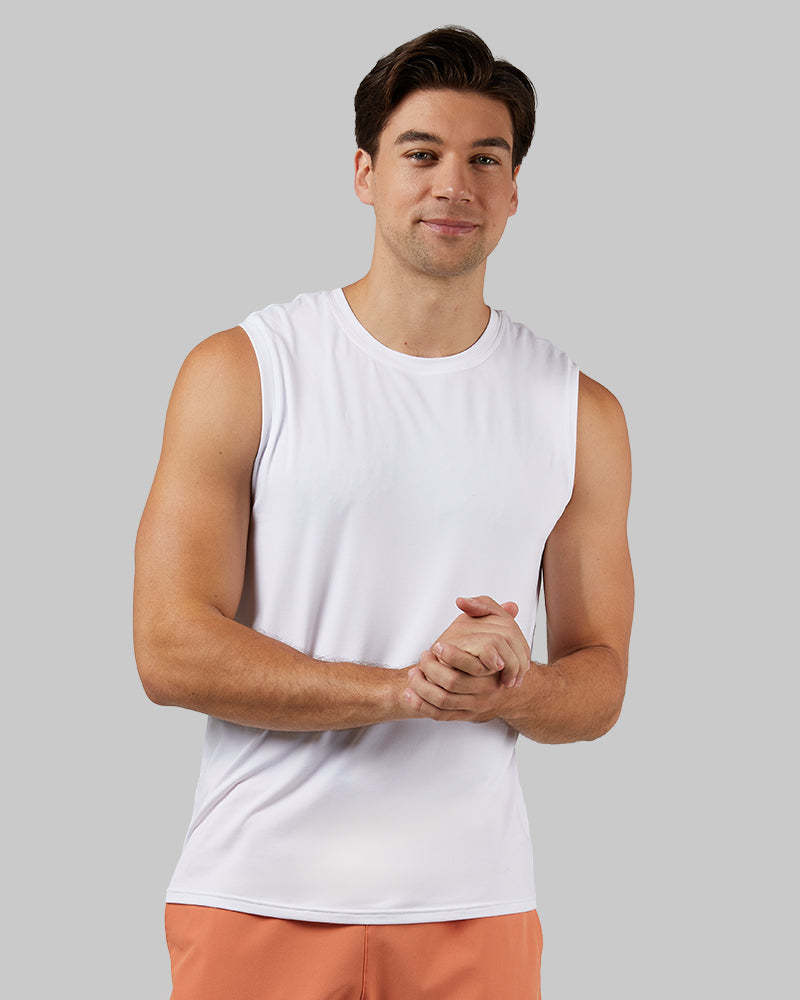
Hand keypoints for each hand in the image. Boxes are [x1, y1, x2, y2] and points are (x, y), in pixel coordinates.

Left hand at [400, 595, 531, 722]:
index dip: (451, 656)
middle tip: (422, 656)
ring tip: (412, 673)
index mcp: (494, 668)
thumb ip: (482, 607)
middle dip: (431, 669)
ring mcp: (475, 705)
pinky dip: (421, 705)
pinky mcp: (464, 716)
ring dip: (423, 687)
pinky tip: (408, 693)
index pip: (470, 666)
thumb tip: (462, 601)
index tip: (436, 646)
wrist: (507, 681)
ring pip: (443, 701)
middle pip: (453, 683)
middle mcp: (486, 690)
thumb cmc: (498, 646)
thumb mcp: (498, 622)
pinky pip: (439, 715)